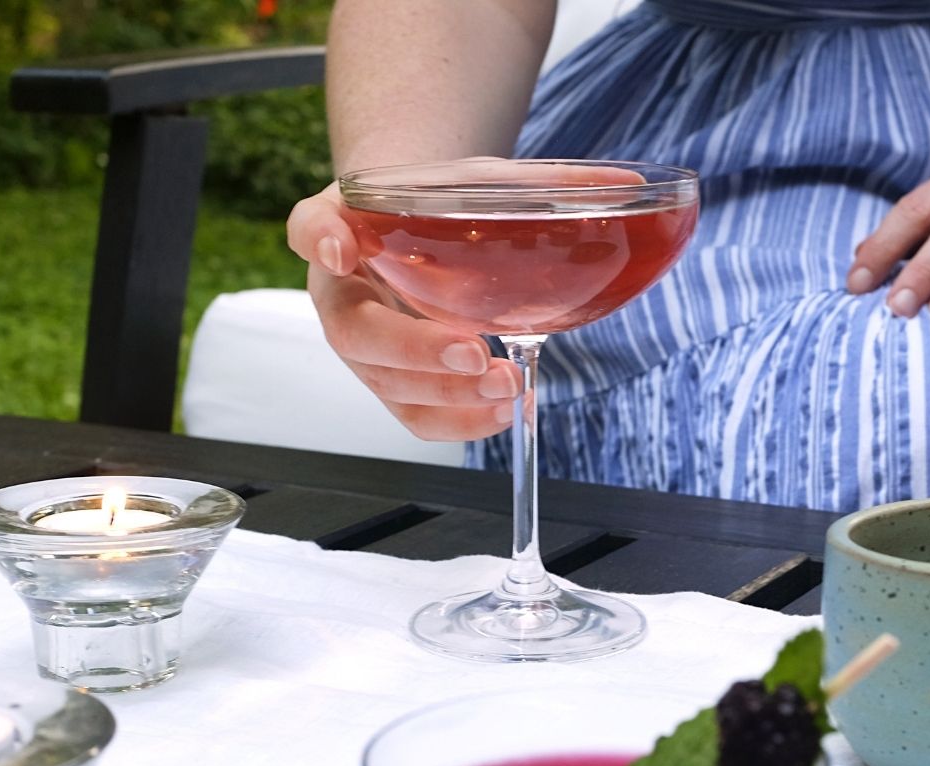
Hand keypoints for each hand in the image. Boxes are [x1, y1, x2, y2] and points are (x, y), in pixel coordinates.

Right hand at [286, 182, 519, 441]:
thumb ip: (520, 182)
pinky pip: (416, 416)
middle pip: (353, 332)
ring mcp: (365, 347)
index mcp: (342, 228)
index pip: (310, 225)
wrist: (420, 235)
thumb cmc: (435, 206)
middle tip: (475, 353)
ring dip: (449, 395)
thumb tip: (620, 184)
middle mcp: (340, 292)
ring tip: (508, 385)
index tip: (343, 248)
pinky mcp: (394, 384)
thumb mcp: (465, 178)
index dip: (320, 239)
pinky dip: (464, 422)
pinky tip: (509, 409)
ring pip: (387, 385)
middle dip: (417, 351)